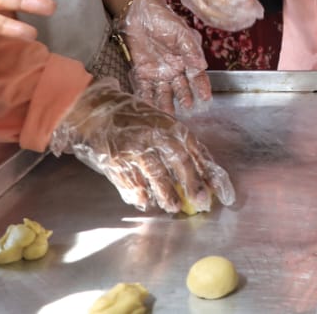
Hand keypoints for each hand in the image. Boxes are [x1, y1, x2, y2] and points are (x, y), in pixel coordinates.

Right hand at [49, 79, 233, 213]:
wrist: (96, 110)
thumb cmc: (132, 118)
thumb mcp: (160, 123)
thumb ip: (178, 145)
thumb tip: (201, 172)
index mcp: (170, 126)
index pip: (196, 151)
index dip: (210, 172)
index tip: (221, 191)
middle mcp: (154, 136)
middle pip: (180, 162)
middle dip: (193, 185)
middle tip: (201, 202)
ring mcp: (134, 149)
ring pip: (156, 176)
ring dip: (167, 195)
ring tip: (174, 207)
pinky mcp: (116, 161)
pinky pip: (132, 184)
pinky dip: (140, 195)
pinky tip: (145, 202)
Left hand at [118, 0, 210, 112]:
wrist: (139, 13)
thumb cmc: (164, 19)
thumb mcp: (181, 32)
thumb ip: (190, 50)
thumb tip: (202, 66)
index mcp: (186, 58)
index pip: (197, 76)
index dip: (202, 87)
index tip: (206, 98)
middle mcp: (174, 68)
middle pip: (181, 87)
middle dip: (185, 98)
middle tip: (188, 109)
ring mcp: (158, 72)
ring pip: (164, 92)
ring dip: (166, 103)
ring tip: (168, 114)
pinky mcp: (142, 72)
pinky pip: (145, 89)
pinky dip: (147, 99)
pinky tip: (149, 108)